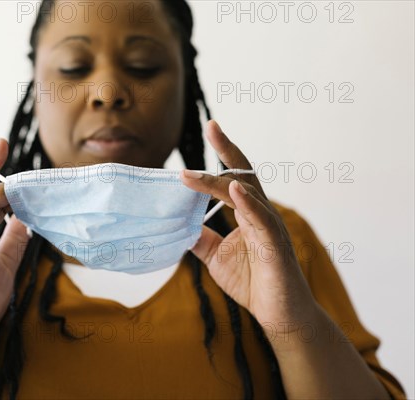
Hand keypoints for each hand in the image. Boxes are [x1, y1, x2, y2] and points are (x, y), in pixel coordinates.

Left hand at [181, 120, 317, 333]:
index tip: (211, 128)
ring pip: (247, 194)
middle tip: (211, 126)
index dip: (223, 153)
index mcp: (247, 213)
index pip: (233, 177)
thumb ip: (200, 237)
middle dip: (227, 149)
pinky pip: (262, 220)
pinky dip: (247, 204)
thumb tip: (177, 224)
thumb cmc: (253, 282)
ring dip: (219, 182)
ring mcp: (269, 227)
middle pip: (244, 174)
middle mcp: (260, 214)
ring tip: (191, 174)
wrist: (278, 314)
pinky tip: (234, 191)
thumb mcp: (216, 257)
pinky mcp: (275, 245)